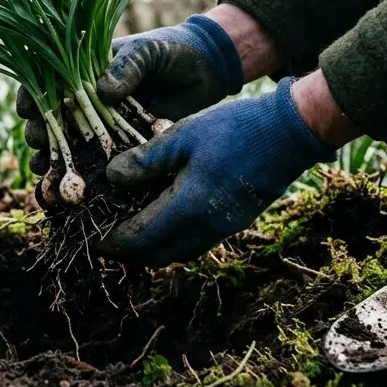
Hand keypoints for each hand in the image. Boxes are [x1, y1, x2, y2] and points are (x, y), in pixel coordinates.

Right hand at [15, 12, 248, 174]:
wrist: (209, 70)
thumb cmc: (173, 50)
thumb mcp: (148, 50)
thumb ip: (127, 66)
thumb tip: (102, 90)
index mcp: (86, 69)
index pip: (48, 82)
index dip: (33, 96)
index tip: (27, 110)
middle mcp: (88, 99)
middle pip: (52, 119)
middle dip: (39, 133)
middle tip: (38, 144)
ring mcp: (105, 125)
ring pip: (69, 146)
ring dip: (53, 161)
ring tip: (45, 173)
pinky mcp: (123, 146)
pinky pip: (99, 163)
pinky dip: (84, 177)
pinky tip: (70, 191)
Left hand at [99, 77, 333, 266]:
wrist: (290, 133)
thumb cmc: (235, 129)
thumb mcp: (183, 135)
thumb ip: (146, 160)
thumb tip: (112, 176)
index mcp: (188, 207)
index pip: (142, 238)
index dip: (116, 243)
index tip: (96, 242)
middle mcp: (206, 227)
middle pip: (159, 257)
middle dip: (132, 255)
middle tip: (110, 243)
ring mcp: (224, 227)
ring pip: (180, 253)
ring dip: (155, 251)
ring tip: (134, 235)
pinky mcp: (236, 221)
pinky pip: (197, 243)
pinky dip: (176, 241)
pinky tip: (167, 221)